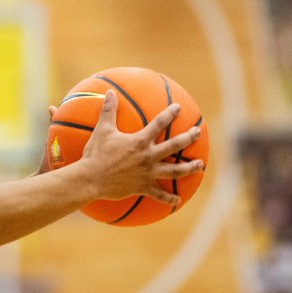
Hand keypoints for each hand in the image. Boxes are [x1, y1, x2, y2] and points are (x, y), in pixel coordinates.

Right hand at [81, 90, 203, 206]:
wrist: (91, 179)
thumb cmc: (96, 154)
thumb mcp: (102, 130)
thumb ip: (108, 111)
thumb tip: (109, 92)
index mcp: (140, 141)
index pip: (159, 123)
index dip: (170, 114)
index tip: (179, 108)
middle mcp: (148, 156)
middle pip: (175, 146)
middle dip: (189, 138)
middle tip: (198, 132)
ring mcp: (148, 173)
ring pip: (175, 171)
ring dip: (189, 167)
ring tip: (200, 164)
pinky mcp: (143, 187)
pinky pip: (160, 194)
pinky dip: (170, 198)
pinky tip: (178, 201)